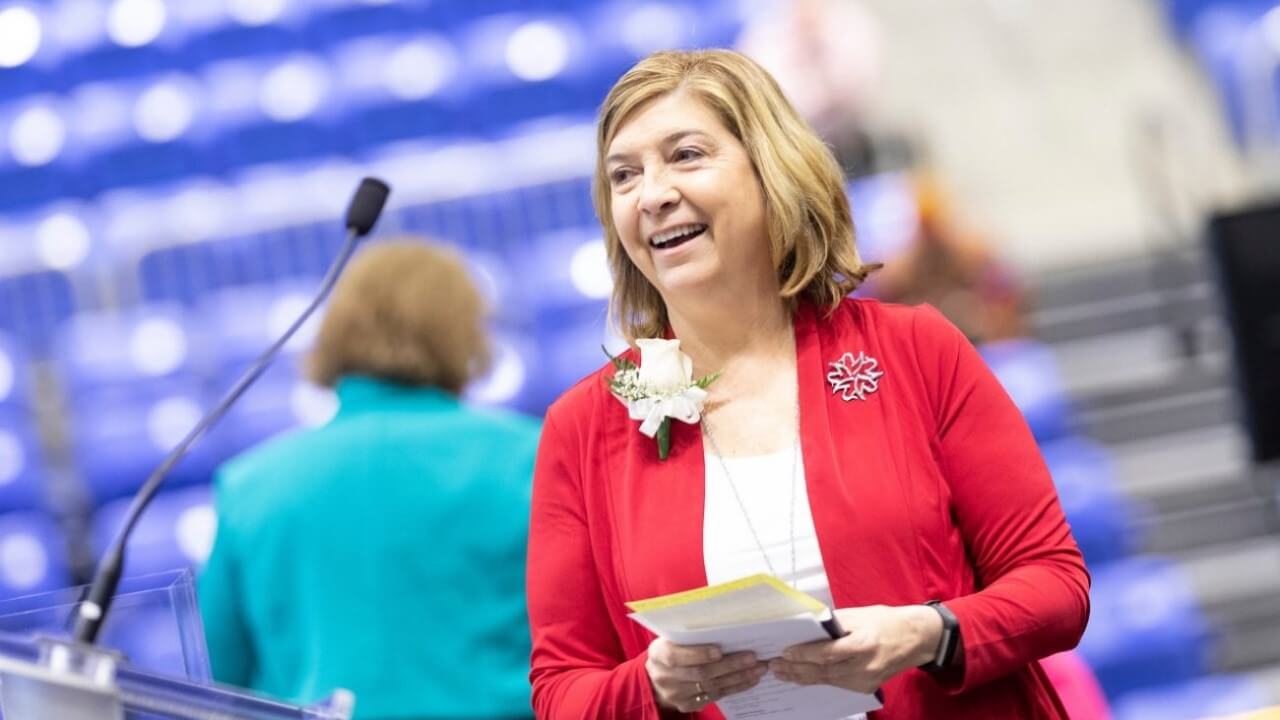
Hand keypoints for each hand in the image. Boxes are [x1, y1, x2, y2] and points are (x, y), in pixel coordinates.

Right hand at [645, 637, 767, 712]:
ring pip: (711, 687)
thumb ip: (691, 634)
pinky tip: (749, 680)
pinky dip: (734, 688)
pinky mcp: (686, 705)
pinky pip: (715, 697)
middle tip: (752, 658)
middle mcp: (664, 677)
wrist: (658, 676)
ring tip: (758, 669)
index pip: (677, 656)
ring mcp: (675, 694)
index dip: (698, 654)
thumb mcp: (672, 637)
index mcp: (658, 654)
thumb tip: (725, 622)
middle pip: (701, 673)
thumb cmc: (672, 648)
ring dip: (738, 678)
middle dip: (729, 666)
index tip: (719, 650)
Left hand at [769, 605, 941, 693]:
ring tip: (781, 673)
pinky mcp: (866, 688)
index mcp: (864, 643)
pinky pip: (836, 684)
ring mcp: (866, 681)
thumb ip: (833, 623)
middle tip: (774, 666)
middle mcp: (865, 666)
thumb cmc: (886, 622)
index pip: (828, 653)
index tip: (785, 652)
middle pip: (824, 671)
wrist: (915, 640)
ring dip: (802, 677)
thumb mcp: (859, 615)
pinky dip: (817, 680)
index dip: (804, 654)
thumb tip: (806, 627)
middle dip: (796, 669)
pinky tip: (801, 677)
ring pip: (827, 680)